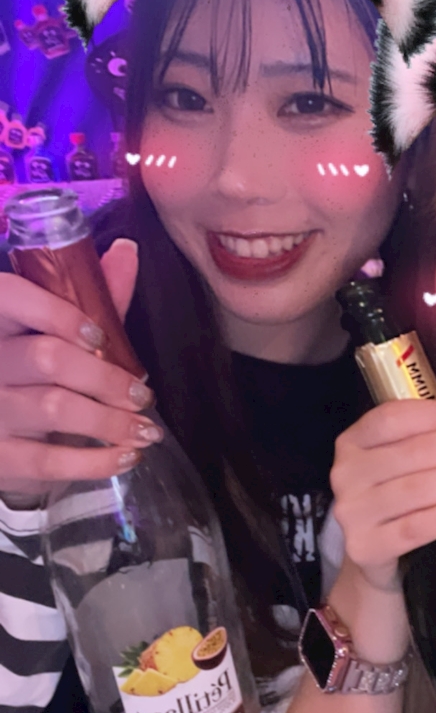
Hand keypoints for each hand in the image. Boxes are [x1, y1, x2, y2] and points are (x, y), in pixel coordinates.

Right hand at [0, 238, 159, 496]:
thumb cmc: (29, 375)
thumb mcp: (51, 331)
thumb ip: (88, 296)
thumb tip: (126, 250)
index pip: (12, 298)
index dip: (58, 314)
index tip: (98, 337)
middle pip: (47, 358)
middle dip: (106, 378)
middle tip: (142, 395)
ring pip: (53, 408)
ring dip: (111, 421)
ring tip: (146, 430)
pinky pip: (46, 461)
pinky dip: (94, 461)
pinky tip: (125, 457)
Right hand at [330, 384, 435, 593]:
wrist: (371, 551)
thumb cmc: (395, 491)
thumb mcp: (410, 450)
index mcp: (353, 440)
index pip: (395, 417)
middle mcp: (346, 473)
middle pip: (415, 452)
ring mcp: (353, 512)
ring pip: (421, 489)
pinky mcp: (367, 546)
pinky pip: (420, 527)